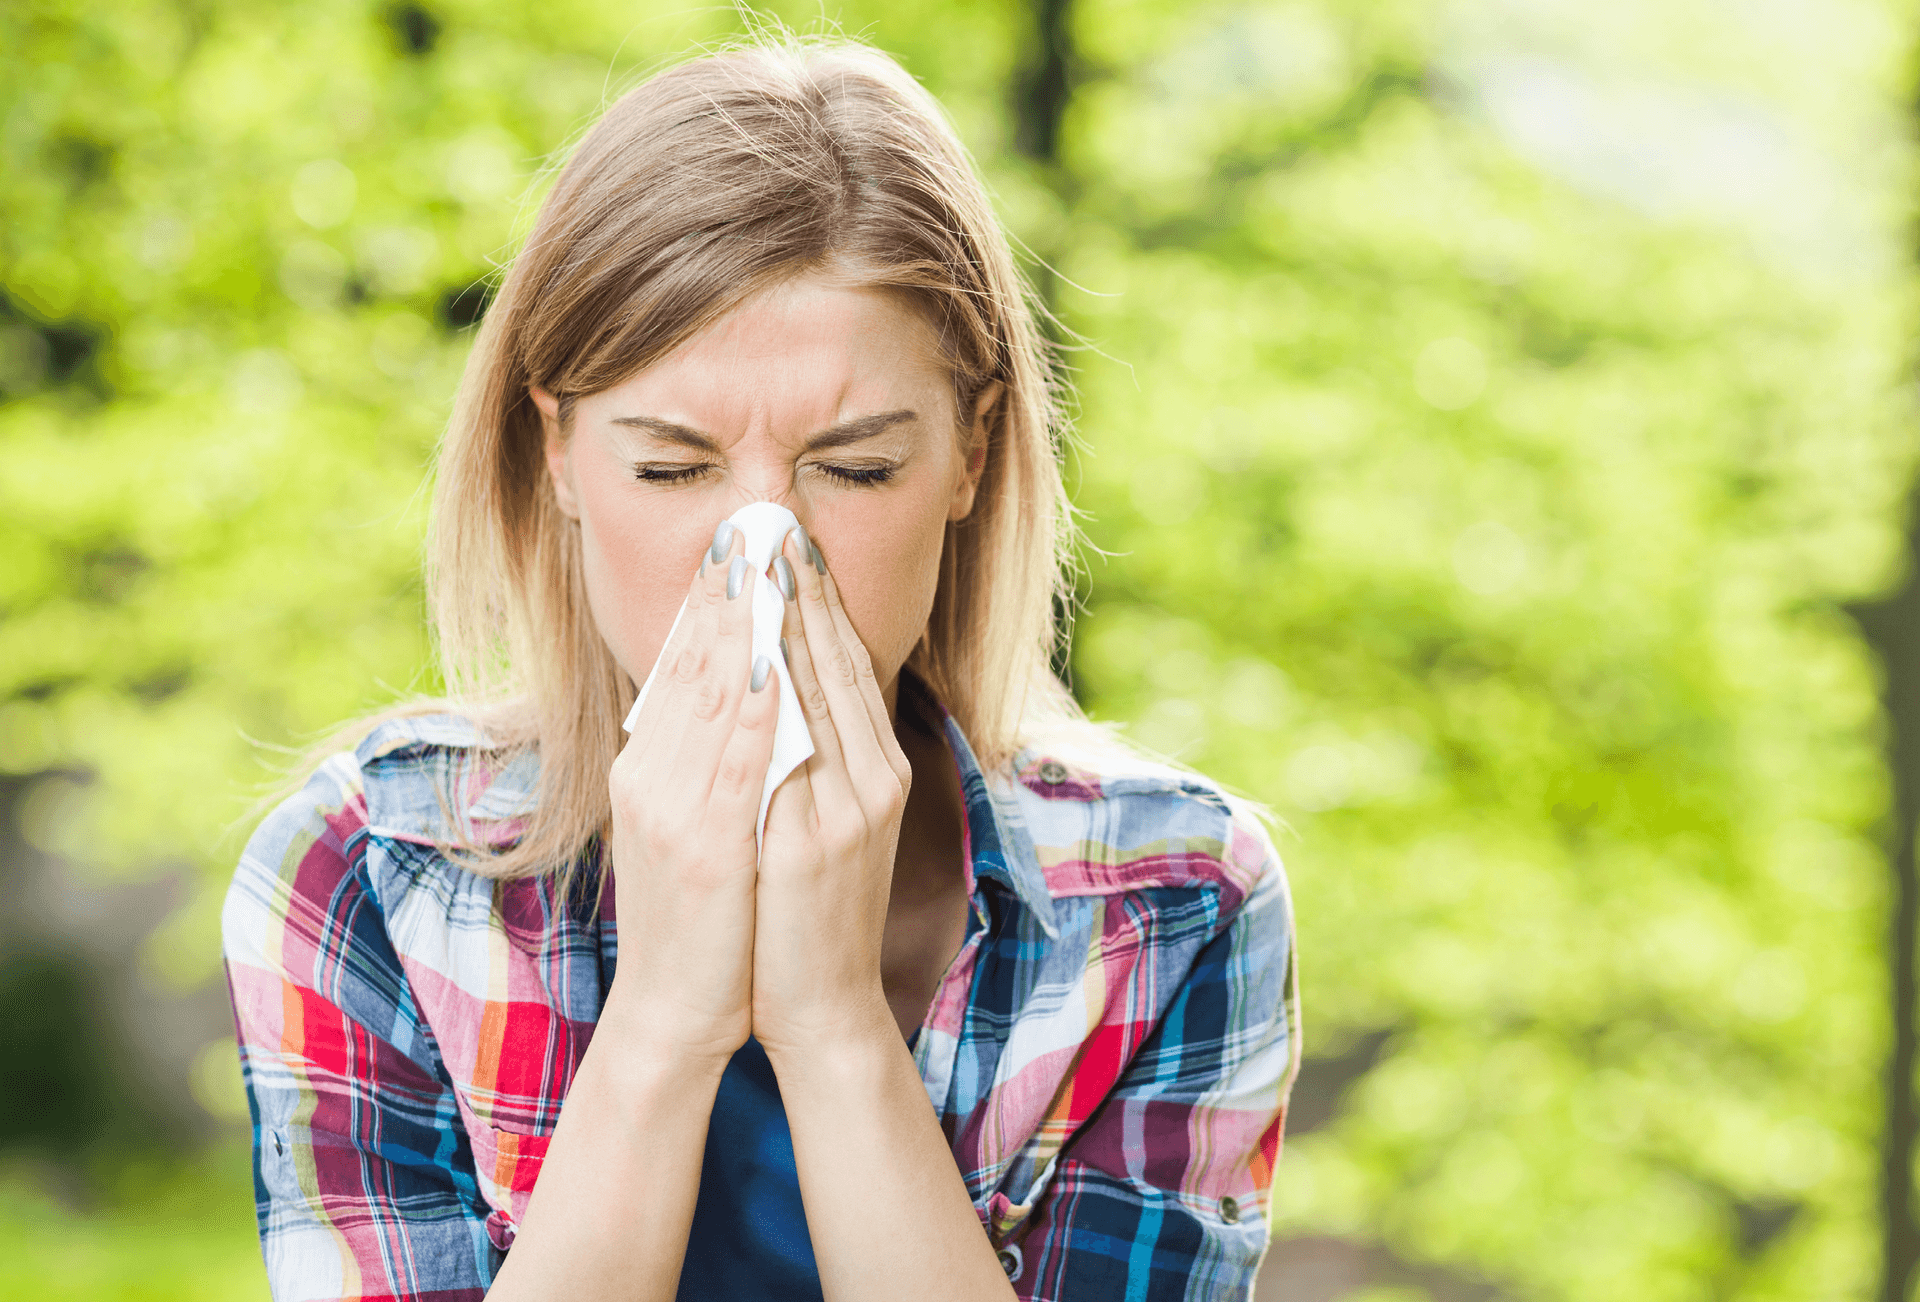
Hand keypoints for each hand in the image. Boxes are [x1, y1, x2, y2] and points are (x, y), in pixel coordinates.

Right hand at [602, 524, 780, 1067]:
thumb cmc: (700, 920)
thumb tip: (725, 697)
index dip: (710, 600)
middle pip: (691, 665)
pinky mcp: (705, 845)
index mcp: (648, 768)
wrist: (676, 1011)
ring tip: (760, 560)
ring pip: (710, 697)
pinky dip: (748, 704)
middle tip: (750, 520)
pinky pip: (733, 760)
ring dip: (739, 623)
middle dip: (725, 590)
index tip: (736, 541)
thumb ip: (699, 762)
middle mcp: (651, 777)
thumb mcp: (689, 825)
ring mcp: (673, 809)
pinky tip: (766, 658)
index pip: (681, 666)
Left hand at [750, 528, 911, 1060]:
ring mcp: (853, 808)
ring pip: (821, 694)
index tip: (786, 539)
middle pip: (837, 663)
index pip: (844, 664)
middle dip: (802, 590)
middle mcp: (874, 778)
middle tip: (772, 521)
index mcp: (875, 770)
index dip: (816, 599)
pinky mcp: (822, 840)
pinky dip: (779, 696)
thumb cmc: (804, 912)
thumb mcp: (817, 821)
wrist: (819, 1003)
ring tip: (759, 560)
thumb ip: (808, 755)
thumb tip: (775, 684)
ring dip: (788, 622)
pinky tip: (756, 652)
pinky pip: (799, 750)